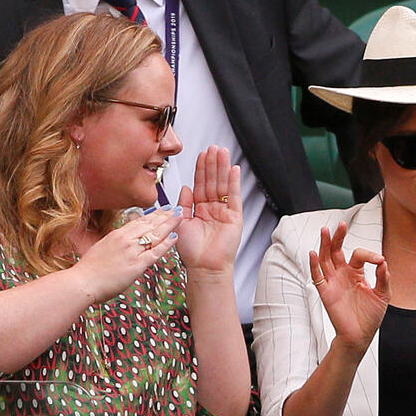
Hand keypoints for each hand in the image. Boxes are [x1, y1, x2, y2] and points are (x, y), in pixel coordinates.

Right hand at [73, 207, 181, 303]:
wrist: (82, 282)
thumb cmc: (88, 270)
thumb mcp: (101, 248)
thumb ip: (115, 244)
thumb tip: (122, 242)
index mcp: (116, 235)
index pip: (139, 221)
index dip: (153, 215)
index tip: (161, 209)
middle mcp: (125, 240)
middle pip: (149, 224)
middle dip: (164, 216)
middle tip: (175, 210)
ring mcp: (132, 251)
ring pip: (154, 234)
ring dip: (169, 225)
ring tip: (179, 218)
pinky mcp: (136, 265)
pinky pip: (155, 252)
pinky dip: (166, 244)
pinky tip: (174, 237)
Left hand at [175, 146, 242, 276]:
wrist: (203, 267)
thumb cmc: (191, 251)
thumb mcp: (181, 223)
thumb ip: (184, 204)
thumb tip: (185, 187)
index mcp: (199, 210)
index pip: (200, 184)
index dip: (201, 169)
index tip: (201, 155)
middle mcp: (212, 209)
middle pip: (213, 181)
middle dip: (213, 164)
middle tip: (214, 148)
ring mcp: (224, 212)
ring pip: (223, 185)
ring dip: (223, 168)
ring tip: (222, 152)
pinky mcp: (234, 217)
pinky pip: (234, 196)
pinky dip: (234, 182)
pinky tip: (234, 169)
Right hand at [309, 222, 388, 355]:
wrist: (360, 335)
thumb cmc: (370, 316)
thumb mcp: (383, 295)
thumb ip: (384, 278)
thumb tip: (384, 262)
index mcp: (356, 273)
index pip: (358, 255)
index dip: (369, 254)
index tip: (380, 261)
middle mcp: (343, 274)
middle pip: (336, 251)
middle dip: (337, 237)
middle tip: (340, 225)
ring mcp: (333, 282)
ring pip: (325, 259)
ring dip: (324, 245)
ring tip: (325, 231)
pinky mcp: (326, 293)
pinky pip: (317, 277)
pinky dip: (314, 265)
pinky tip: (314, 253)